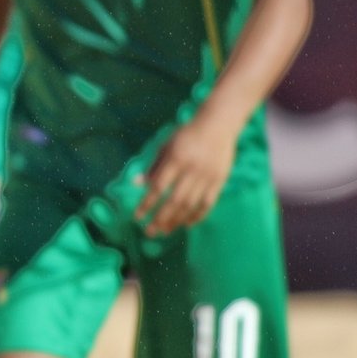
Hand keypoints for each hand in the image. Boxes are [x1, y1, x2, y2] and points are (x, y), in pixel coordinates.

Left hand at [135, 117, 237, 236]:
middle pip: (174, 201)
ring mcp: (207, 176)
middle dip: (160, 219)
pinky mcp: (219, 181)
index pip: (158, 187)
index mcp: (176, 159)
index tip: (137, 217)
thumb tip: (137, 184)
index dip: (147, 203)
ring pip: (190, 205)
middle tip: (149, 232)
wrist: (218, 125)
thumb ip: (154, 166)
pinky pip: (208, 204)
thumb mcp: (167, 145)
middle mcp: (192, 169)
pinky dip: (197, 216)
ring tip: (165, 231)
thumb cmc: (187, 135)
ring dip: (176, 221)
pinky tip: (186, 225)